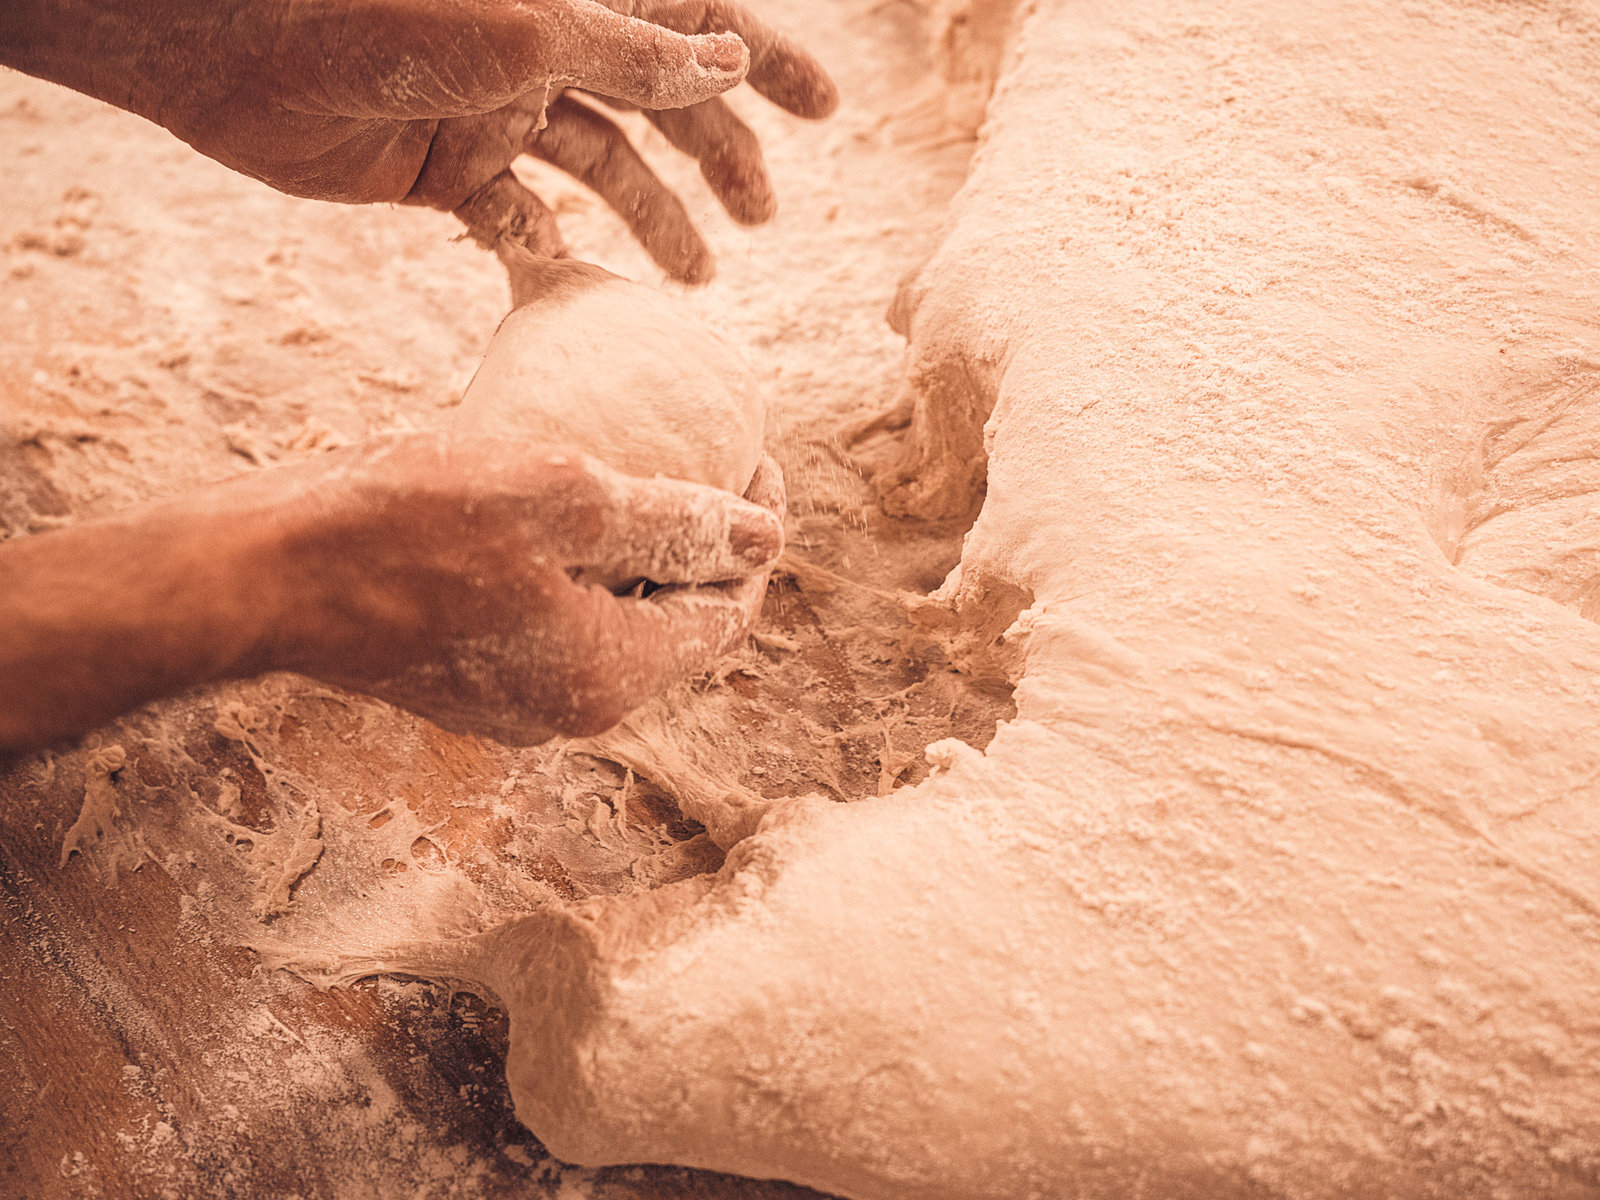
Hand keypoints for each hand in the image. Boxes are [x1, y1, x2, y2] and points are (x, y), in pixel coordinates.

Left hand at [0, 0, 836, 281]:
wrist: (230, 50)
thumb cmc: (374, 13)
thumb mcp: (522, 30)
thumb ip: (627, 51)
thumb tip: (730, 63)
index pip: (695, 22)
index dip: (766, 63)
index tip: (826, 113)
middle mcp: (545, 48)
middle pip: (659, 103)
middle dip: (719, 155)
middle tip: (765, 217)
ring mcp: (497, 111)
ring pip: (601, 169)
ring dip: (651, 219)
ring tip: (699, 277)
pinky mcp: (448, 171)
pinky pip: (517, 215)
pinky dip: (548, 245)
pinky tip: (569, 273)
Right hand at [0, 432, 783, 753]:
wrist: (267, 574)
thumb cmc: (412, 525)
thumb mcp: (568, 500)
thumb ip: (677, 525)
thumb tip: (768, 537)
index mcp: (614, 676)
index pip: (729, 613)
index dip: (757, 537)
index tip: (758, 460)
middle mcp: (576, 709)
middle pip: (679, 627)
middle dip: (707, 551)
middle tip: (715, 465)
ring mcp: (520, 704)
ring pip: (620, 627)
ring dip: (645, 562)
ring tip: (649, 479)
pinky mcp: (472, 682)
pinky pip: (563, 628)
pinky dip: (587, 577)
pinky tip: (568, 517)